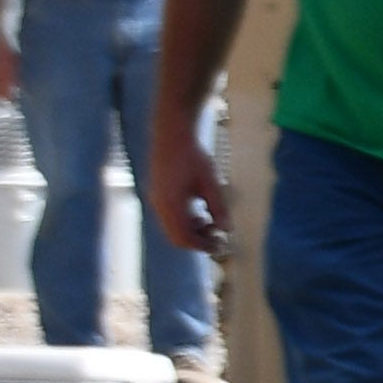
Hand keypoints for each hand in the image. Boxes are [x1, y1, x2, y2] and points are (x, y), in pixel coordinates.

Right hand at [147, 121, 221, 260]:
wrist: (172, 136)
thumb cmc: (193, 157)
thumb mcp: (211, 183)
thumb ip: (218, 208)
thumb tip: (227, 229)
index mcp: (170, 206)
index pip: (183, 238)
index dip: (202, 246)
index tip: (220, 245)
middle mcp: (159, 207)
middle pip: (176, 237)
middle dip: (197, 240)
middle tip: (218, 236)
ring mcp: (156, 201)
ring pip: (173, 228)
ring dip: (192, 231)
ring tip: (211, 222)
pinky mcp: (157, 196)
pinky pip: (170, 218)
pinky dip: (185, 221)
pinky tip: (200, 213)